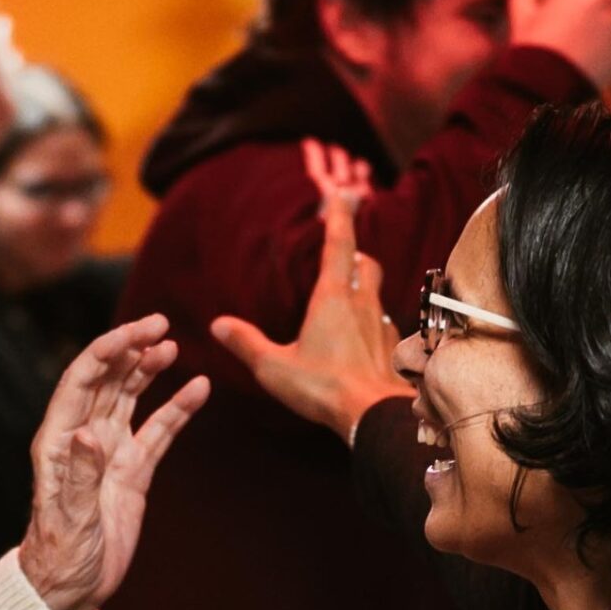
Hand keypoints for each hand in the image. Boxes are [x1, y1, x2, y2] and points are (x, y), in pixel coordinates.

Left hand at [15, 317, 209, 609]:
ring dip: (148, 370)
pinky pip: (156, 432)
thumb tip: (90, 435)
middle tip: (161, 324)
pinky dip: (176, 410)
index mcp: (59, 441)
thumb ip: (81, 477)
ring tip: (172, 347)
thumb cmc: (59, 557)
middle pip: (107, 379)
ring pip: (130, 398)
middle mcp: (82, 439)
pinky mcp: (131, 472)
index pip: (83, 380)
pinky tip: (199, 389)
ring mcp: (108, 454)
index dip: (109, 350)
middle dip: (131, 348)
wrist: (69, 589)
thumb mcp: (71, 519)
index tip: (140, 331)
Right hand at [211, 181, 410, 440]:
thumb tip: (218, 325)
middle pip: (365, 263)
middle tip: (342, 253)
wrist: (374, 416)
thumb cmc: (323, 389)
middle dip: (354, 253)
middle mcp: (361, 304)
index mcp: (332, 298)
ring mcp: (380, 326)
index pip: (339, 244)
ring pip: (375, 292)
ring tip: (346, 296)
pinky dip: (370, 321)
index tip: (342, 193)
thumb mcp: (274, 368)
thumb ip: (246, 344)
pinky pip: (382, 323)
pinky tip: (359, 339)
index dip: (340, 216)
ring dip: (362, 287)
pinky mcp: (392, 348)